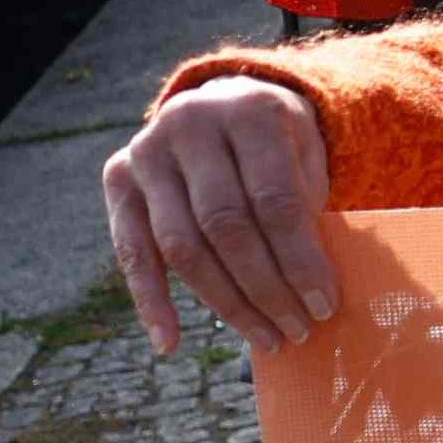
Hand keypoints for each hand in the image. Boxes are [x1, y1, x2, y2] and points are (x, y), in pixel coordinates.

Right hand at [106, 63, 341, 354]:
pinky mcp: (117, 178)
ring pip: (181, 245)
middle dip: (266, 287)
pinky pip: (131, 250)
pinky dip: (150, 300)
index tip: (325, 304)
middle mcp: (190, 124)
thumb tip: (311, 292)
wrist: (227, 101)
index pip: (275, 201)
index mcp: (251, 112)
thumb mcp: (308, 159)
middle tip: (298, 330)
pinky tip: (169, 342)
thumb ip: (307, 210)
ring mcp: (146, 151)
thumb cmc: (281, 145)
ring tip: (265, 338)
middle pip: (226, 226)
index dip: (301, 259)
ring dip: (224, 302)